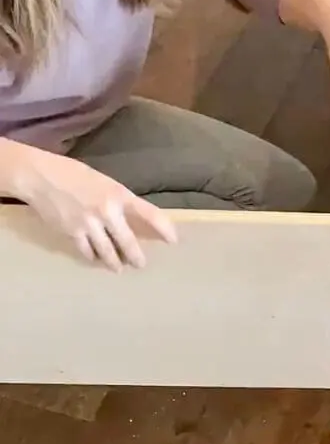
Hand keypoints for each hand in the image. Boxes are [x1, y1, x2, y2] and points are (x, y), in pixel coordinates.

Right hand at [5, 142, 176, 270]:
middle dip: (136, 256)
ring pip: (107, 251)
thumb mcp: (104, 182)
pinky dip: (92, 257)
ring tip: (120, 268)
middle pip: (127, 241)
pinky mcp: (72, 233)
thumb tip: (130, 218)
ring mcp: (90, 224)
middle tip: (141, 264)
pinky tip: (95, 260)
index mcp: (120, 194)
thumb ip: (117, 200)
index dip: (164, 228)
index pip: (150, 214)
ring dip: (114, 262)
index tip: (173, 240)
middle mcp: (108, 211)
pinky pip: (87, 251)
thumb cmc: (75, 174)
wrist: (43, 177)